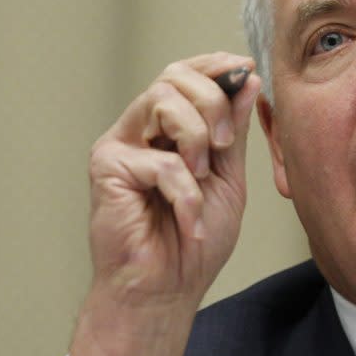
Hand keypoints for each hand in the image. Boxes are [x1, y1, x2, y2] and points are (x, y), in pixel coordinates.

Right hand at [69, 52, 260, 355]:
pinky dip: (187, 194)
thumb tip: (247, 81)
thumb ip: (234, 131)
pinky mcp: (107, 168)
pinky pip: (161, 161)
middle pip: (174, 75)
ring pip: (163, 99)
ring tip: (202, 177)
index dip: (215, 65)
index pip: (186, 73)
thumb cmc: (195, 241)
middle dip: (213, 102)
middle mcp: (141, 130)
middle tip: (224, 144)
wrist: (166, 291)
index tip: (246, 69)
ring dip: (197, 138)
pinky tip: (189, 220)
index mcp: (170, 130)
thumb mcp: (228, 178)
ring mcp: (121, 145)